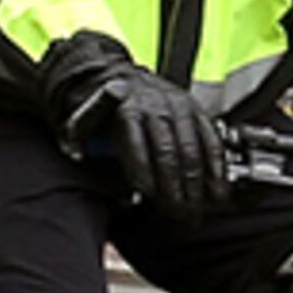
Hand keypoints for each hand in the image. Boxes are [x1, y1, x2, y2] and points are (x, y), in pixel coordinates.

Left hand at [39, 32, 223, 223]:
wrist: (124, 78)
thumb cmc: (104, 111)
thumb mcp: (82, 118)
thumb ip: (76, 136)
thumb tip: (74, 152)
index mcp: (126, 107)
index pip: (135, 141)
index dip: (142, 168)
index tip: (148, 194)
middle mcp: (155, 105)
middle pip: (167, 149)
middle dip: (173, 186)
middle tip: (175, 214)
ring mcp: (179, 107)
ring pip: (192, 147)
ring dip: (195, 183)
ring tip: (195, 210)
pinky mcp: (196, 110)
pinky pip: (210, 139)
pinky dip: (216, 166)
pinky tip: (217, 190)